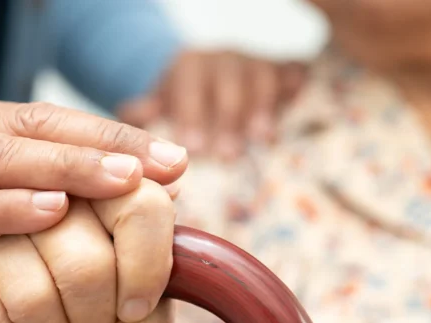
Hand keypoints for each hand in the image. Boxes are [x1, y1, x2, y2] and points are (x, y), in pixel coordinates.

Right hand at [0, 88, 188, 322]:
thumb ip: (48, 194)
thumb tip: (143, 192)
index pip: (46, 117)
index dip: (110, 133)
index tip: (172, 158)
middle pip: (25, 129)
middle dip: (98, 146)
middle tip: (157, 166)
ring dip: (62, 170)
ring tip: (120, 181)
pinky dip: (4, 210)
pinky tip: (51, 212)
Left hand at [118, 50, 305, 160]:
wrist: (203, 79)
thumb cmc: (177, 106)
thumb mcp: (154, 107)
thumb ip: (141, 115)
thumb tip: (131, 114)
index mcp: (188, 66)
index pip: (190, 85)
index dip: (194, 115)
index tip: (195, 149)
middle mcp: (221, 60)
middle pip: (228, 83)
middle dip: (228, 118)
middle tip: (227, 155)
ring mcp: (252, 63)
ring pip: (261, 77)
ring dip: (263, 108)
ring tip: (262, 139)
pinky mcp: (279, 70)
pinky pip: (291, 72)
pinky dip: (295, 86)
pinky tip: (299, 103)